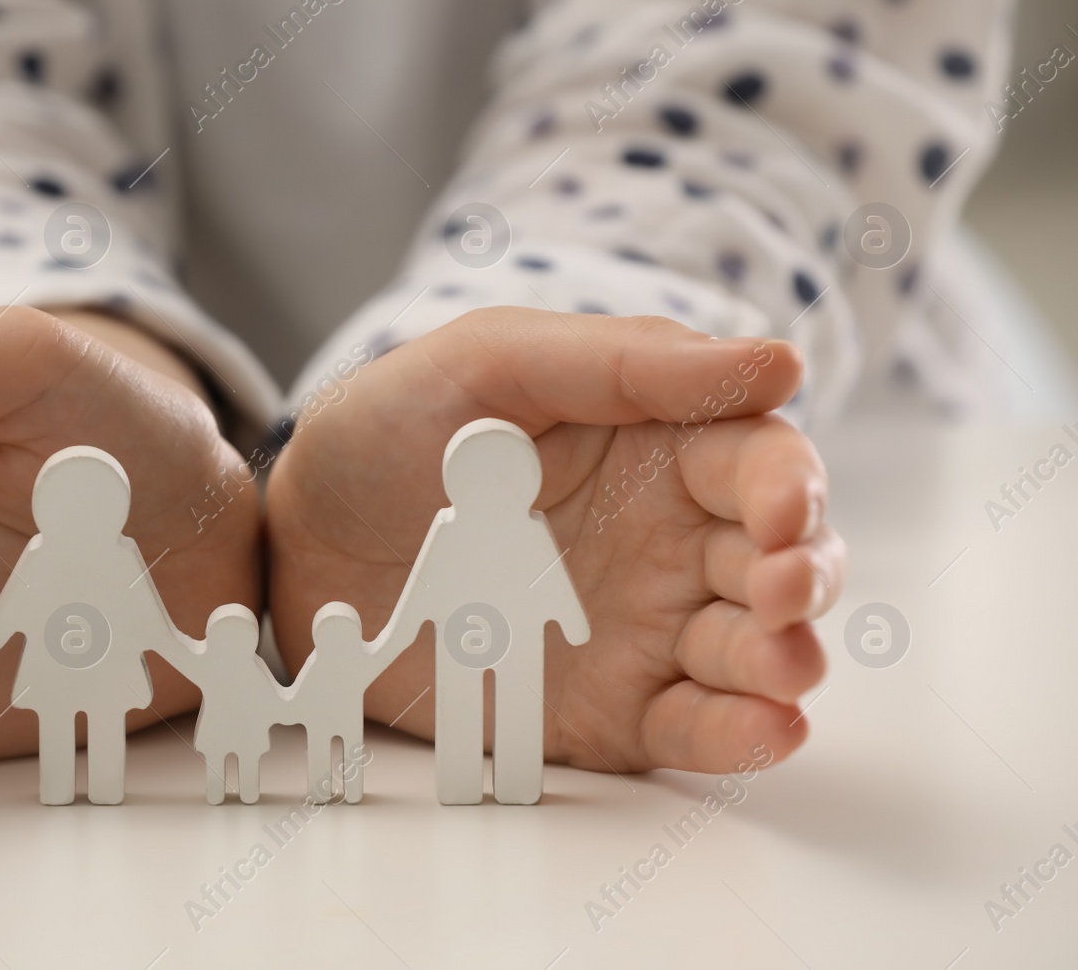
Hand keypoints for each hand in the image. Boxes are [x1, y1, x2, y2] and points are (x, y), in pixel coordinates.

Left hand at [267, 308, 843, 773]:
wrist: (294, 543)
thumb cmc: (389, 429)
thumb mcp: (492, 363)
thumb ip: (622, 362)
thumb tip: (778, 363)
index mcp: (656, 442)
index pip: (758, 459)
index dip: (787, 484)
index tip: (776, 511)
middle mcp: (670, 535)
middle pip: (780, 558)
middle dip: (802, 576)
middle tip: (777, 590)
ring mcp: (644, 626)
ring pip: (754, 647)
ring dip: (785, 657)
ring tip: (778, 664)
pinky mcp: (609, 708)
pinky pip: (689, 726)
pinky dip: (737, 734)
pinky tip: (763, 726)